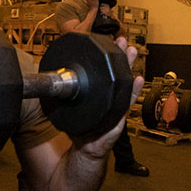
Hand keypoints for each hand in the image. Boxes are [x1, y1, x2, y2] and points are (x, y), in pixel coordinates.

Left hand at [68, 38, 143, 157]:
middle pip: (117, 73)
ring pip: (124, 83)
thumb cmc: (81, 128)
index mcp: (99, 92)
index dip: (107, 57)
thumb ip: (67, 94)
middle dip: (120, 56)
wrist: (86, 147)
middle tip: (122, 42)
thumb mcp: (72, 107)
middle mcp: (109, 96)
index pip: (104, 71)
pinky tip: (137, 80)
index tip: (109, 42)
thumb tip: (53, 77)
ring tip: (131, 53)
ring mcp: (116, 104)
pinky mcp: (119, 115)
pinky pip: (127, 102)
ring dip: (128, 67)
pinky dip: (133, 91)